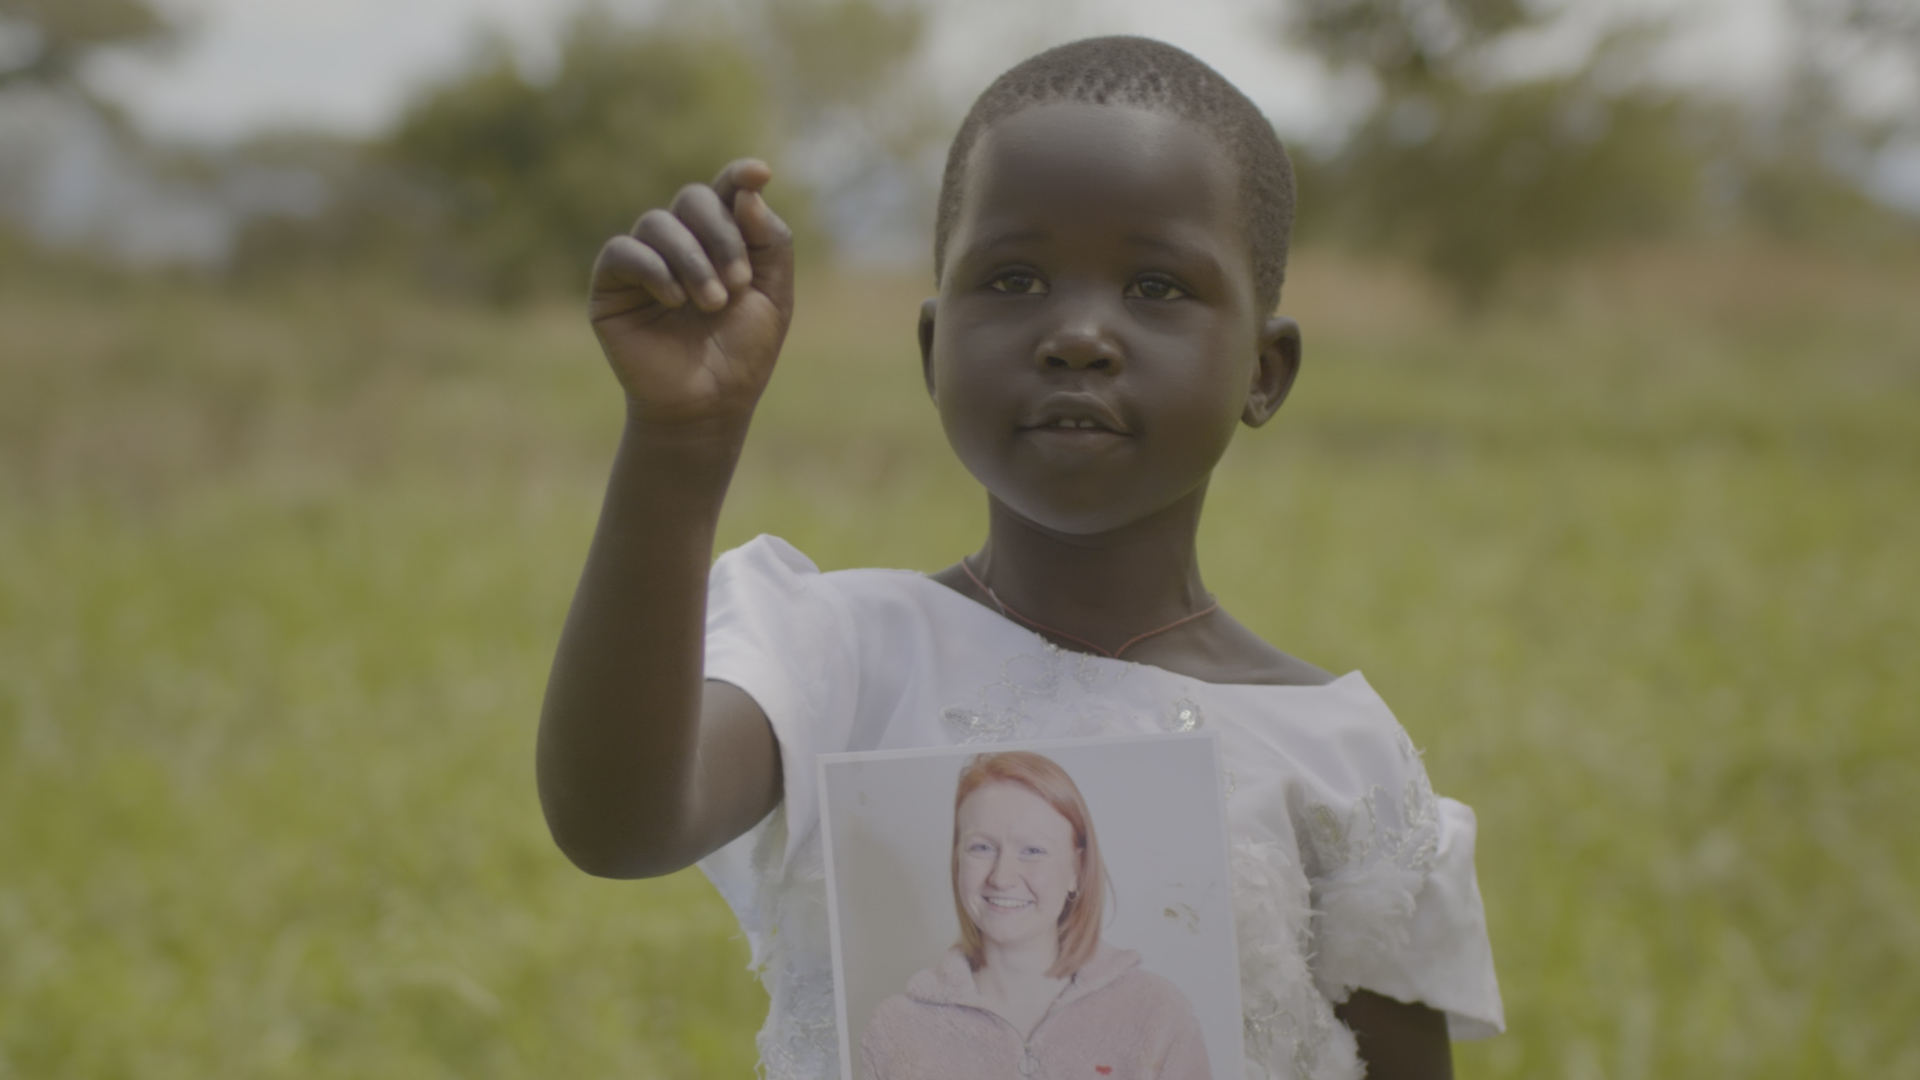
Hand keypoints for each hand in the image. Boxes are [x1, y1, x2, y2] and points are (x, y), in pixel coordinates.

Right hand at [588, 158, 794, 427]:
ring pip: (658, 223)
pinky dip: (653, 269)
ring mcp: (644, 261)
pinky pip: (622, 251)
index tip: (759, 174)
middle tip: (739, 283)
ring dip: (692, 260)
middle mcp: (680, 243)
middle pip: (692, 199)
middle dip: (721, 234)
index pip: (724, 192)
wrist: (709, 405)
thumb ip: (771, 242)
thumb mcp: (774, 297)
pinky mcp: (611, 285)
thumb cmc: (743, 354)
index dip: (738, 176)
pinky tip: (673, 301)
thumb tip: (748, 190)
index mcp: (720, 240)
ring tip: (711, 303)